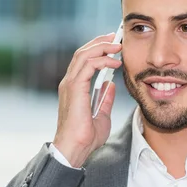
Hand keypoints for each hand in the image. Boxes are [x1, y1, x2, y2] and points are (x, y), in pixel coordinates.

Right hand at [53, 33, 121, 166]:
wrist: (75, 149)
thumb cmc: (86, 137)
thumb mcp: (102, 115)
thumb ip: (105, 99)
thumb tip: (111, 86)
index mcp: (74, 88)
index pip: (84, 60)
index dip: (98, 49)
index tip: (113, 45)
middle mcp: (69, 83)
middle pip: (83, 53)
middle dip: (100, 42)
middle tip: (116, 37)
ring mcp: (70, 84)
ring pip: (84, 55)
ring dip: (102, 47)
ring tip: (117, 45)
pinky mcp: (74, 88)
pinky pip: (88, 66)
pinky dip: (102, 60)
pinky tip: (115, 62)